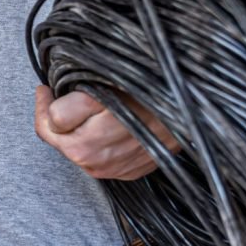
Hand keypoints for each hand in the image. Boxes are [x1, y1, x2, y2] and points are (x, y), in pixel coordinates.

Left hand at [34, 85, 178, 180]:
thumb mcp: (110, 72)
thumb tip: (53, 86)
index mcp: (94, 120)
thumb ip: (78, 80)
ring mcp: (111, 167)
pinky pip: (96, 162)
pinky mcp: (125, 173)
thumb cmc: (154, 84)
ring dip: (73, 132)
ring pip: (74, 152)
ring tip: (83, 113)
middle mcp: (98, 151)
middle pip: (57, 139)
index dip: (46, 100)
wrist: (200, 108)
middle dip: (53, 119)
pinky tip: (102, 128)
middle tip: (55, 98)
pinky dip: (93, 145)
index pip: (51, 119)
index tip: (46, 88)